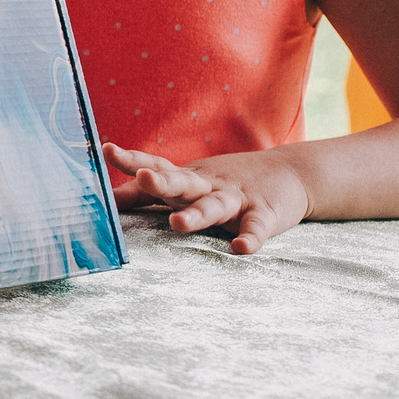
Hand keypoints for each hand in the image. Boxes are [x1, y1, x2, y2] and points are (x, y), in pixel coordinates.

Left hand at [104, 143, 310, 254]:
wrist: (291, 172)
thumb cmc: (225, 183)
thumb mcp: (186, 182)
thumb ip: (145, 194)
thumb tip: (106, 200)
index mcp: (187, 177)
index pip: (156, 164)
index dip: (132, 158)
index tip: (107, 149)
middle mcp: (208, 185)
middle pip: (181, 182)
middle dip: (161, 181)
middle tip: (143, 178)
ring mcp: (236, 198)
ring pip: (213, 205)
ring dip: (196, 214)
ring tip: (177, 223)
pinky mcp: (264, 214)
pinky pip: (256, 228)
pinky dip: (250, 238)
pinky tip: (241, 248)